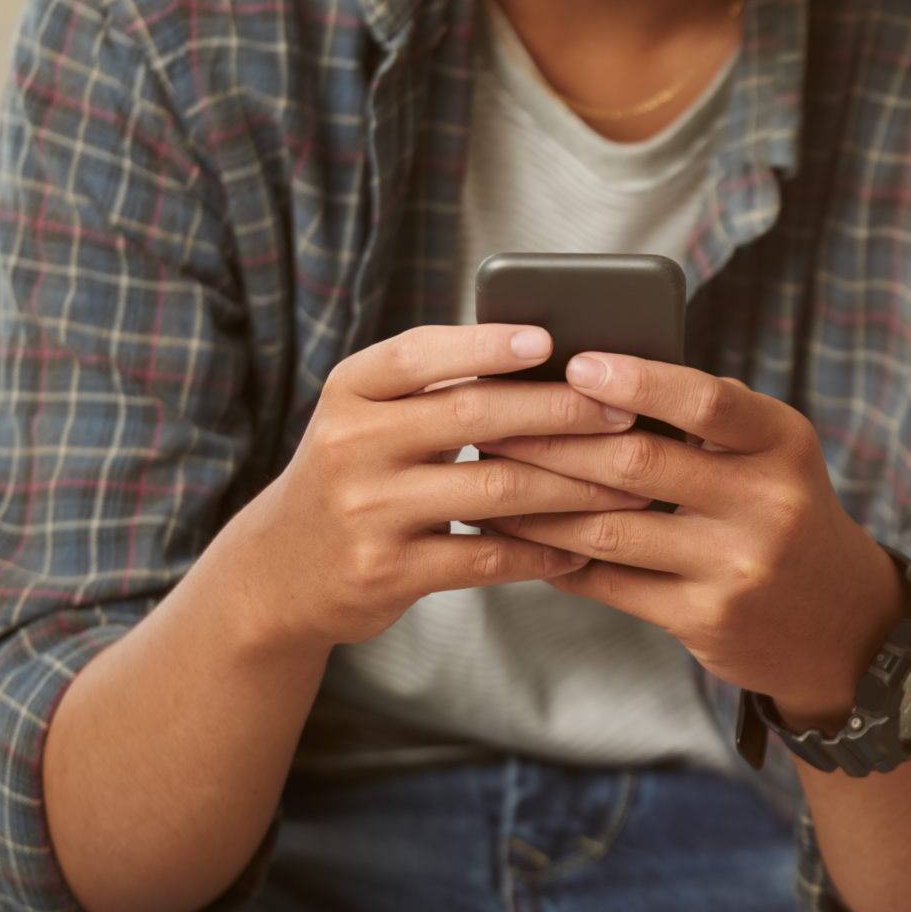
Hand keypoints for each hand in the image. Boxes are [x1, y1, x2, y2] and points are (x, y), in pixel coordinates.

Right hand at [223, 323, 655, 650]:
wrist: (279, 572)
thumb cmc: (354, 478)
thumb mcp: (368, 421)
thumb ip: (433, 391)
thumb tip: (551, 359)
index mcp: (350, 393)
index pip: (419, 353)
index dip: (484, 344)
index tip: (549, 338)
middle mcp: (351, 446)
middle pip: (473, 416)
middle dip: (560, 411)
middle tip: (624, 411)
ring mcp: (367, 512)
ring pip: (494, 490)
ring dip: (574, 487)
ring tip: (631, 486)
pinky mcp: (386, 572)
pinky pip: (485, 559)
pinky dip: (543, 551)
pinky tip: (584, 546)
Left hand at [472, 352, 905, 723]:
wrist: (843, 625)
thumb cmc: (784, 516)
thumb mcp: (773, 456)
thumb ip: (706, 419)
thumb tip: (592, 378)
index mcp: (783, 443)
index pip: (706, 400)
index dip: (637, 378)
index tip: (575, 364)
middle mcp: (767, 504)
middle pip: (639, 463)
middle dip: (554, 441)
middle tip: (493, 422)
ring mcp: (737, 567)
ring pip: (611, 528)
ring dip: (538, 504)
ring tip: (490, 478)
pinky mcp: (707, 620)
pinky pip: (611, 583)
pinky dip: (556, 558)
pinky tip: (520, 538)